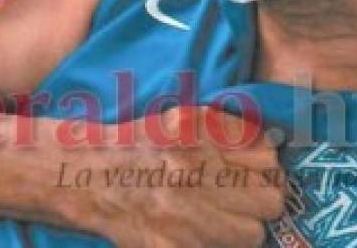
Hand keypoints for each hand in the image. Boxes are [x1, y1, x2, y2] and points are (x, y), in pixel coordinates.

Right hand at [56, 106, 285, 247]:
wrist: (86, 175)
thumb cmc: (137, 145)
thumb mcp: (180, 121)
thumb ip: (224, 129)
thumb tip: (270, 148)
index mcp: (201, 135)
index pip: (268, 157)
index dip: (265, 166)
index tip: (256, 171)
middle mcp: (198, 171)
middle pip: (270, 198)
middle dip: (261, 199)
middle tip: (243, 199)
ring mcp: (188, 213)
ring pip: (253, 233)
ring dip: (242, 228)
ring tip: (222, 219)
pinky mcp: (175, 245)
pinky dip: (214, 243)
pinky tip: (201, 233)